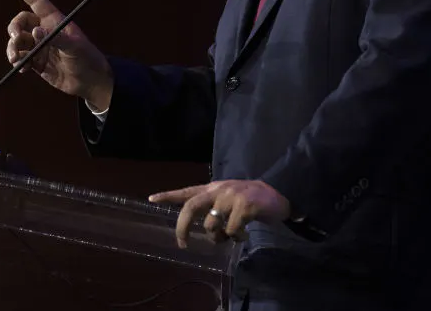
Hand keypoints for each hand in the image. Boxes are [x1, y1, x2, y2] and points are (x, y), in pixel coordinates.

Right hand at [5, 0, 112, 109]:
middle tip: (15, 38)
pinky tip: (23, 69)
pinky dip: (17, 62)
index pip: (37, 1)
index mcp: (55, 21)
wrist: (89, 81)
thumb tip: (34, 32)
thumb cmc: (87, 58)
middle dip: (14, 28)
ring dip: (12, 48)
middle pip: (21, 22)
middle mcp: (44, 31)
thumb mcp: (75, 47)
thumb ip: (55, 38)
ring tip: (16, 59)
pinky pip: (20, 58)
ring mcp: (39, 47)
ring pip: (17, 41)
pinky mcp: (36, 62)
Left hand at [148, 180, 290, 247]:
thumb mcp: (230, 198)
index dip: (168, 195)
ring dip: (218, 238)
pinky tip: (244, 235)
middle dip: (182, 228)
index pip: (187, 191)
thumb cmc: (252, 199)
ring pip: (211, 225)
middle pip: (191, 207)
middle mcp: (219, 190)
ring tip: (230, 237)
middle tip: (182, 243)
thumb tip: (203, 230)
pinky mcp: (244, 206)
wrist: (279, 193)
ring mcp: (231, 197)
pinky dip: (236, 238)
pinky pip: (231, 231)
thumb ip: (214, 208)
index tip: (151, 199)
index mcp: (213, 188)